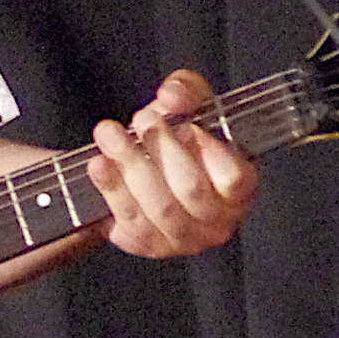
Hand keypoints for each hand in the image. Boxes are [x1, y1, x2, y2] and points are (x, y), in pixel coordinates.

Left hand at [86, 68, 258, 257]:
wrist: (144, 168)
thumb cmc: (177, 139)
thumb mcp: (188, 105)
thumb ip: (187, 92)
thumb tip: (173, 97)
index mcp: (239, 188)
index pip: (234, 178)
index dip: (210, 151)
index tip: (187, 126)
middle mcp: (218, 220)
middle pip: (192, 189)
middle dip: (162, 149)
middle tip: (143, 119)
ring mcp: (184, 239)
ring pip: (159, 207)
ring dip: (131, 164)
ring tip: (110, 133)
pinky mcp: (148, 245)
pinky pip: (130, 221)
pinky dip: (112, 189)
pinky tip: (99, 164)